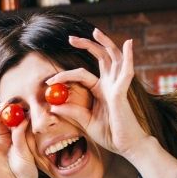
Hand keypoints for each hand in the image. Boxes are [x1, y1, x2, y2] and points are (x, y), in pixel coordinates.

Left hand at [46, 29, 148, 156]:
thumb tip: (53, 105)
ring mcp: (117, 86)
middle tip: (71, 38)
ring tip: (96, 31)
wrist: (127, 146)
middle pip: (100, 58)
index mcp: (101, 91)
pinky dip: (128, 57)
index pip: (82, 75)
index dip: (65, 75)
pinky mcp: (121, 93)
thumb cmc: (110, 135)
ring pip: (113, 58)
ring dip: (105, 43)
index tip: (49, 81)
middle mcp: (110, 85)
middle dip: (86, 45)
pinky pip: (126, 72)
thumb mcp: (85, 122)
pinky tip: (128, 43)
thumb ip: (71, 112)